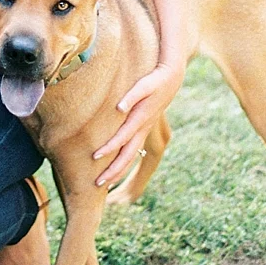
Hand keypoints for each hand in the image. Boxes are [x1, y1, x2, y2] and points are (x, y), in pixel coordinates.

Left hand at [92, 62, 184, 186]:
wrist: (171, 80)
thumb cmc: (154, 81)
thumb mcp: (144, 85)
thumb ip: (131, 97)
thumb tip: (119, 108)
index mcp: (140, 119)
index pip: (122, 138)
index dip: (108, 148)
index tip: (94, 157)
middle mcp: (142, 129)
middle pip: (127, 155)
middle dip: (113, 171)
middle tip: (98, 184)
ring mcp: (143, 131)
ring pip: (131, 156)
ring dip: (118, 171)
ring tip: (104, 184)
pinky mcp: (143, 129)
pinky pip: (132, 151)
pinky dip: (123, 162)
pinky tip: (114, 169)